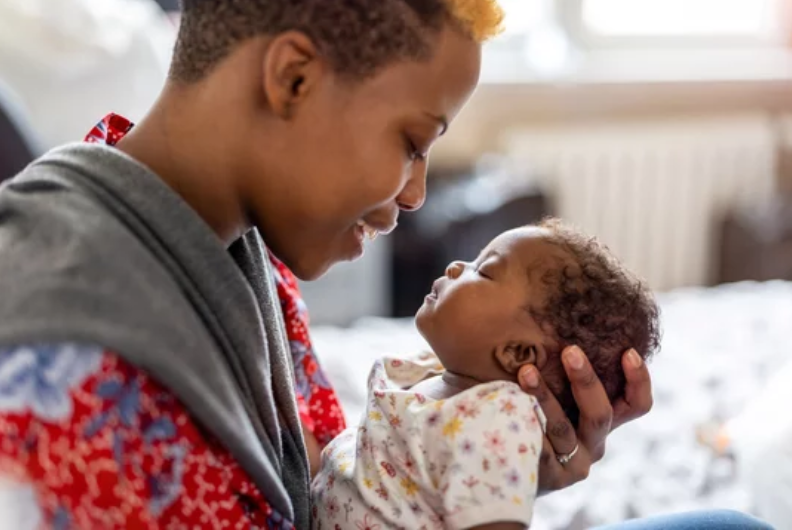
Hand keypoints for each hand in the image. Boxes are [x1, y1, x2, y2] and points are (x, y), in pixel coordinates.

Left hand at [517, 346, 652, 493]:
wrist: (505, 463)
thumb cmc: (529, 412)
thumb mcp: (553, 391)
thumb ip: (561, 366)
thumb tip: (553, 312)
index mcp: (601, 422)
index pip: (635, 405)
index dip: (639, 380)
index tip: (628, 352)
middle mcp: (593, 444)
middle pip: (600, 414)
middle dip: (586, 380)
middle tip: (570, 350)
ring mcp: (572, 464)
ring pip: (562, 428)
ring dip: (544, 396)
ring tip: (526, 371)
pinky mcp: (547, 477)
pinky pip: (538, 446)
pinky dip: (526, 422)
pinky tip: (509, 401)